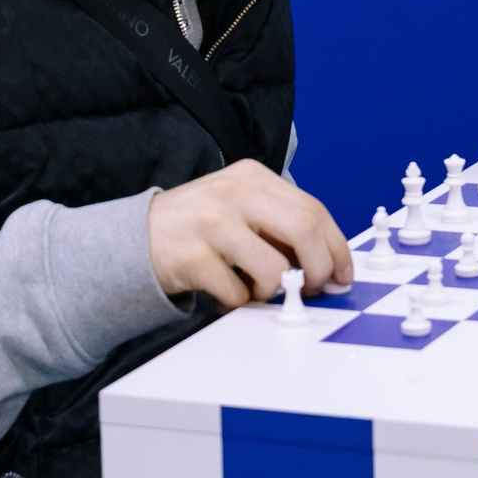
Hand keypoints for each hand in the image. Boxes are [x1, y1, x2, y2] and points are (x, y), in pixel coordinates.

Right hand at [146, 160, 351, 306]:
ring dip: (273, 291)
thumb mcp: (240, 208)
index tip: (343, 273)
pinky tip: (227, 293)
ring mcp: (211, 222)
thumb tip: (329, 262)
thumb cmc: (198, 227)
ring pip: (274, 268)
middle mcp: (234, 193)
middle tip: (313, 289)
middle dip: (319, 269)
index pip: (314, 209)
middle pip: (303, 231)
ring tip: (257, 290)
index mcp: (252, 176)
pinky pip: (237, 292)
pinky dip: (239, 301)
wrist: (133, 239)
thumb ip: (280, 224)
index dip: (336, 246)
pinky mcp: (192, 256)